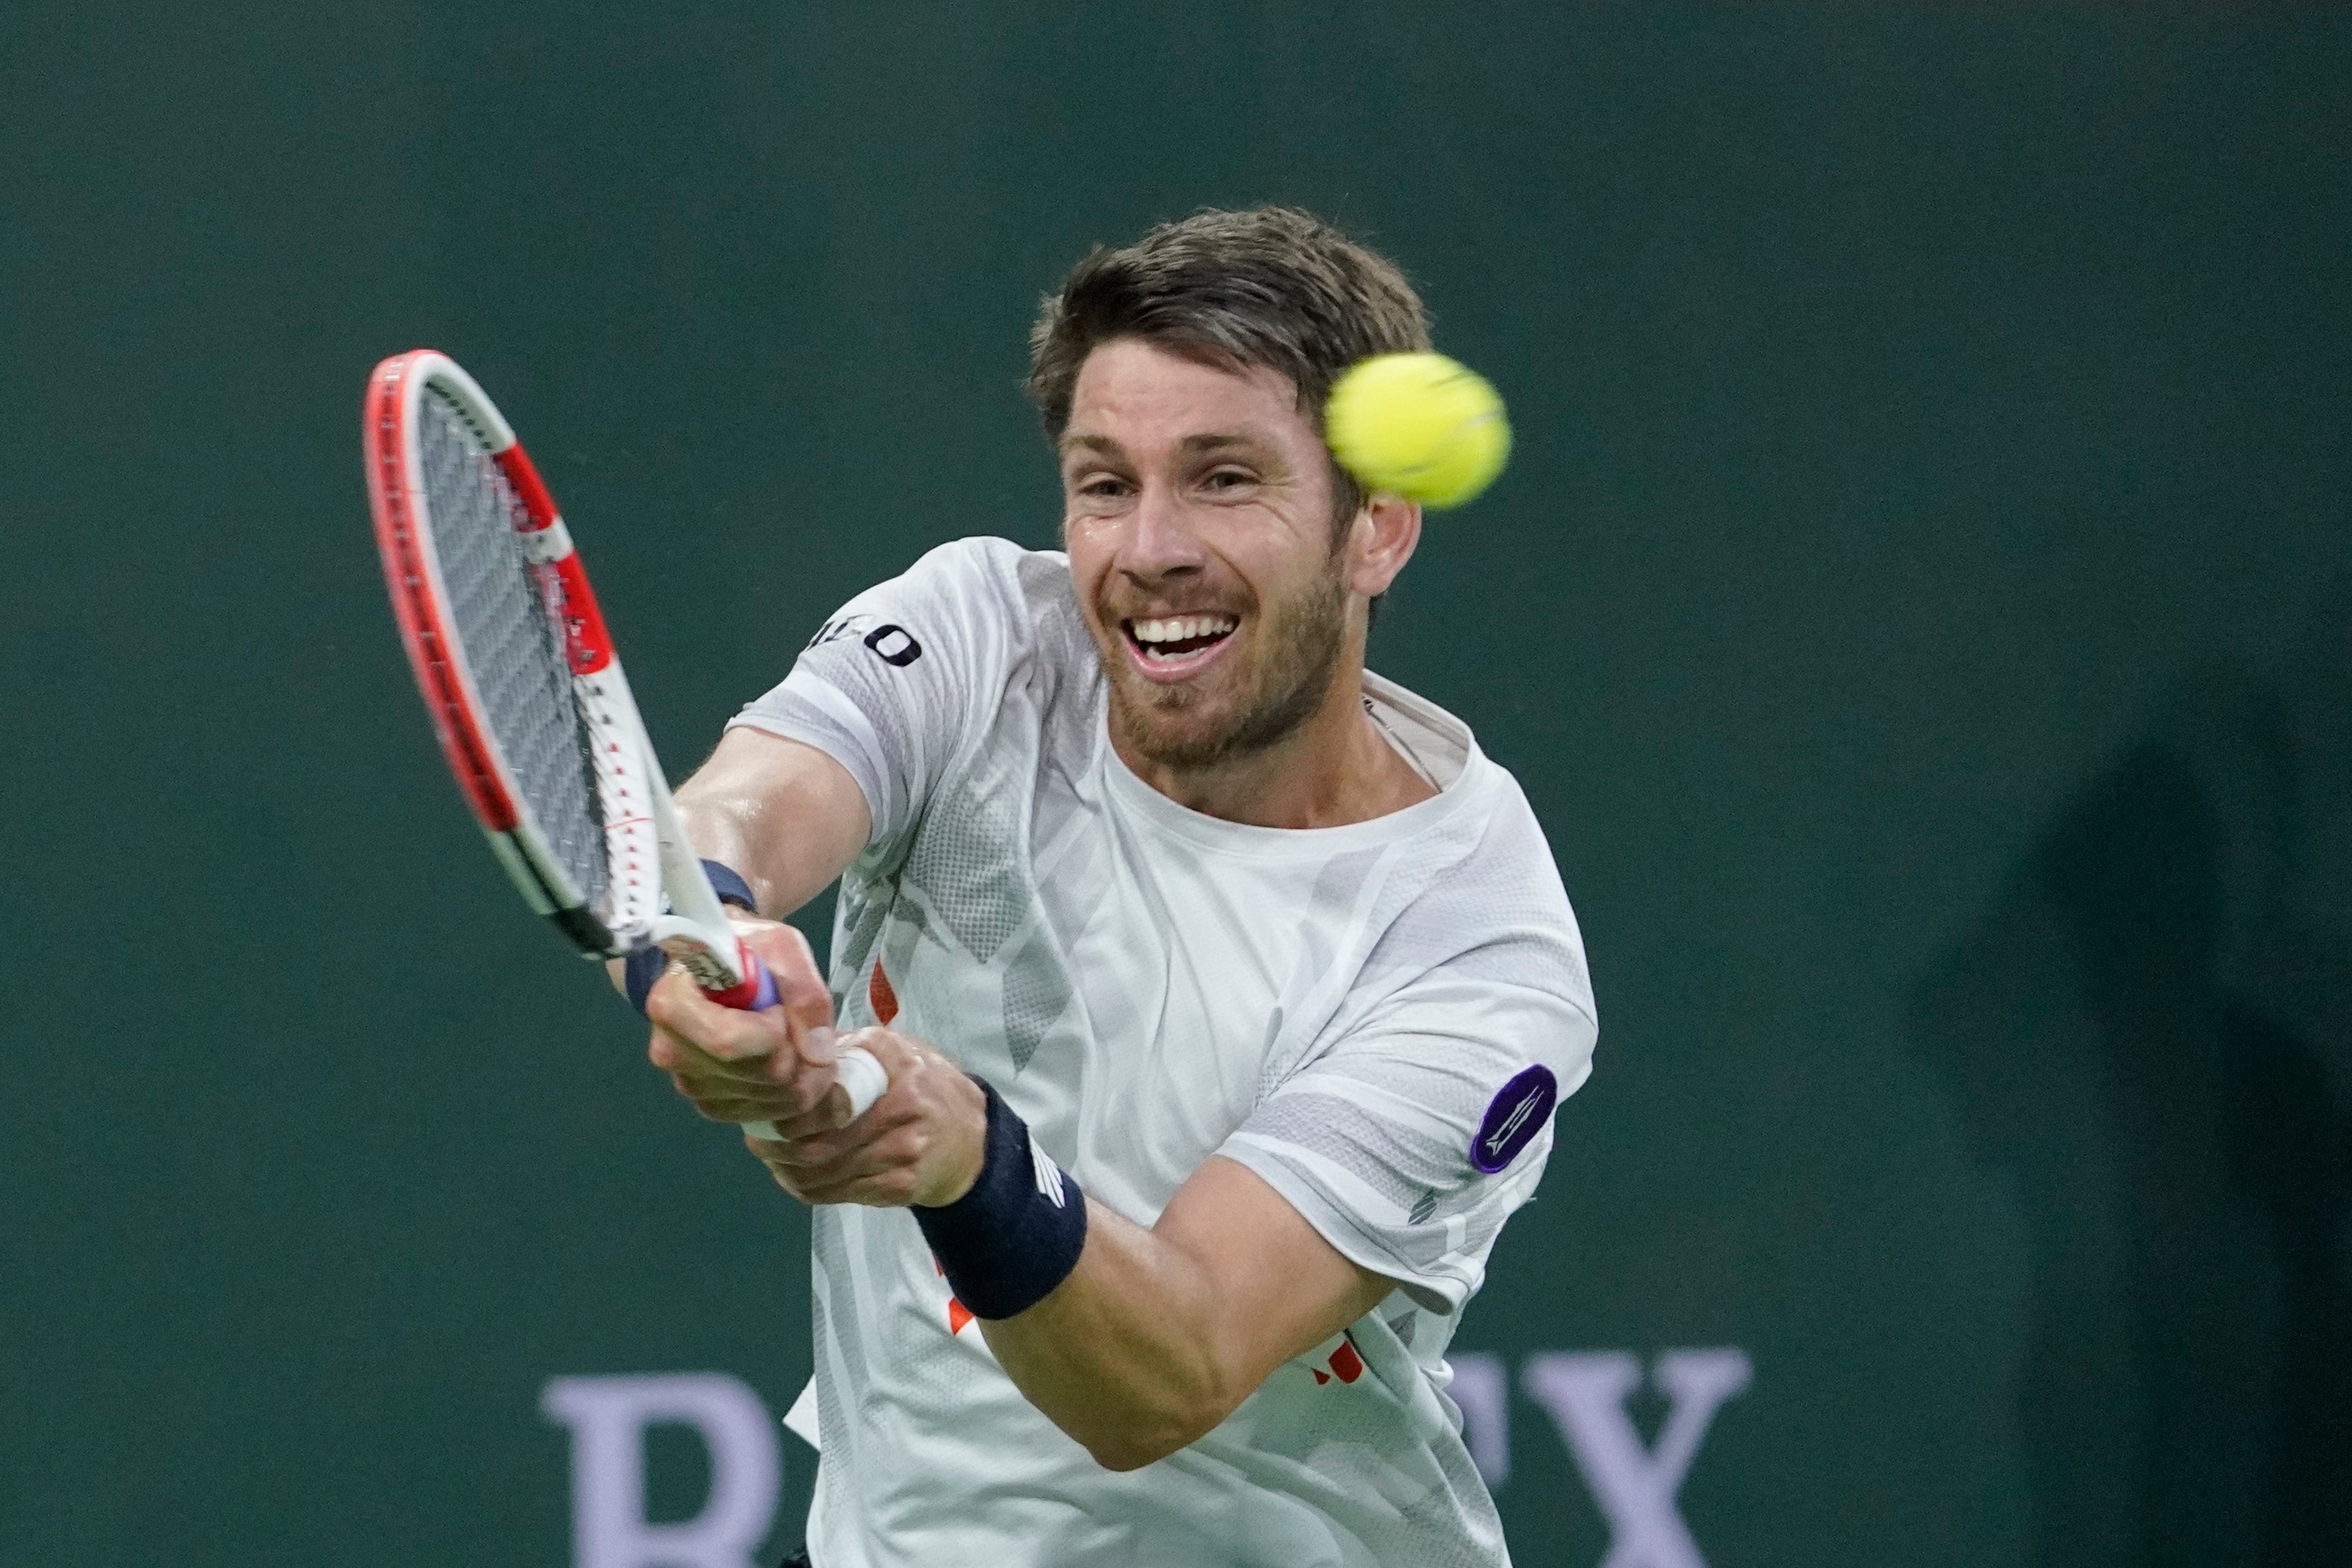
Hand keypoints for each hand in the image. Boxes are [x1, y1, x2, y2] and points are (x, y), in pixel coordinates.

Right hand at [645, 918, 848, 1128]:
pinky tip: (786, 1060)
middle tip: (806, 1027)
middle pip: (760, 1076)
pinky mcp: (710, 1103)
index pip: (731, 1043)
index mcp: (673, 1006)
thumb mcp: (780, 946)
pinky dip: (789, 1093)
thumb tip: (817, 1054)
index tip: (779, 1007)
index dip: (776, 1032)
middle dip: (801, 1056)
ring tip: (798, 1039)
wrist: (721, 965)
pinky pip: (765, 1114)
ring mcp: (689, 1083)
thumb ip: (804, 991)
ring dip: (803, 1076)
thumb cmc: (744, 949)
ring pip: (770, 1100)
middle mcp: (671, 1051)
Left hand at [745, 1027, 987, 1207]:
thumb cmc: (925, 1084)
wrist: (972, 1137)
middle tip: (756, 1138)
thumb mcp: (897, 1049)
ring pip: (825, 1175)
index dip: (792, 1112)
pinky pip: (837, 1194)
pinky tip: (792, 1174)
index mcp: (901, 1076)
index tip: (768, 1107)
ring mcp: (902, 1159)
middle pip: (822, 1146)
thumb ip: (850, 1048)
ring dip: (786, 1170)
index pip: (832, 1102)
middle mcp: (905, 1119)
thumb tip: (794, 1051)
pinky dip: (806, 1187)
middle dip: (779, 1146)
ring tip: (769, 1155)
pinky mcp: (897, 1190)